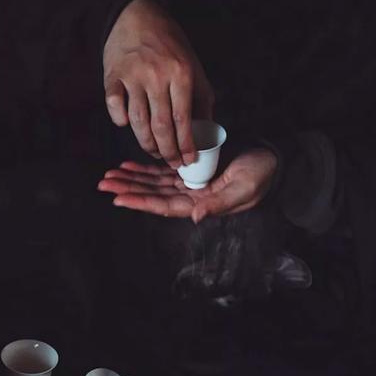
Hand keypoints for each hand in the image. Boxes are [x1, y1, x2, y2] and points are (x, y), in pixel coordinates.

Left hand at [97, 148, 277, 222]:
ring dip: (132, 178)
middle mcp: (190, 196)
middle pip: (153, 195)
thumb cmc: (261, 174)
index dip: (141, 202)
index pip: (164, 206)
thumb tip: (194, 218)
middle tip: (103, 183)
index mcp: (201, 204)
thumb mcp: (244, 189)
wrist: (271, 157)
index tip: (118, 198)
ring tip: (110, 174)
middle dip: (128, 189)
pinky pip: (163, 170)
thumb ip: (218, 203)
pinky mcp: (191, 168)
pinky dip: (145, 168)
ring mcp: (189, 182)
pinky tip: (128, 165)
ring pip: (154, 182)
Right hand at [103, 0, 214, 168]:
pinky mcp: (112, 76)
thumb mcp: (193, 66)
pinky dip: (120, 120)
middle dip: (166, 151)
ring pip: (137, 122)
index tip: (188, 160)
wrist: (138, 16)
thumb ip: (201, 97)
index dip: (185, 145)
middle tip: (171, 162)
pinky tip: (128, 125)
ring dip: (146, 143)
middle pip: (160, 126)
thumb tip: (206, 130)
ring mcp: (132, 76)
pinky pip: (114, 107)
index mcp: (180, 74)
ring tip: (153, 151)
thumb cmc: (170, 45)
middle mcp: (156, 76)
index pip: (183, 120)